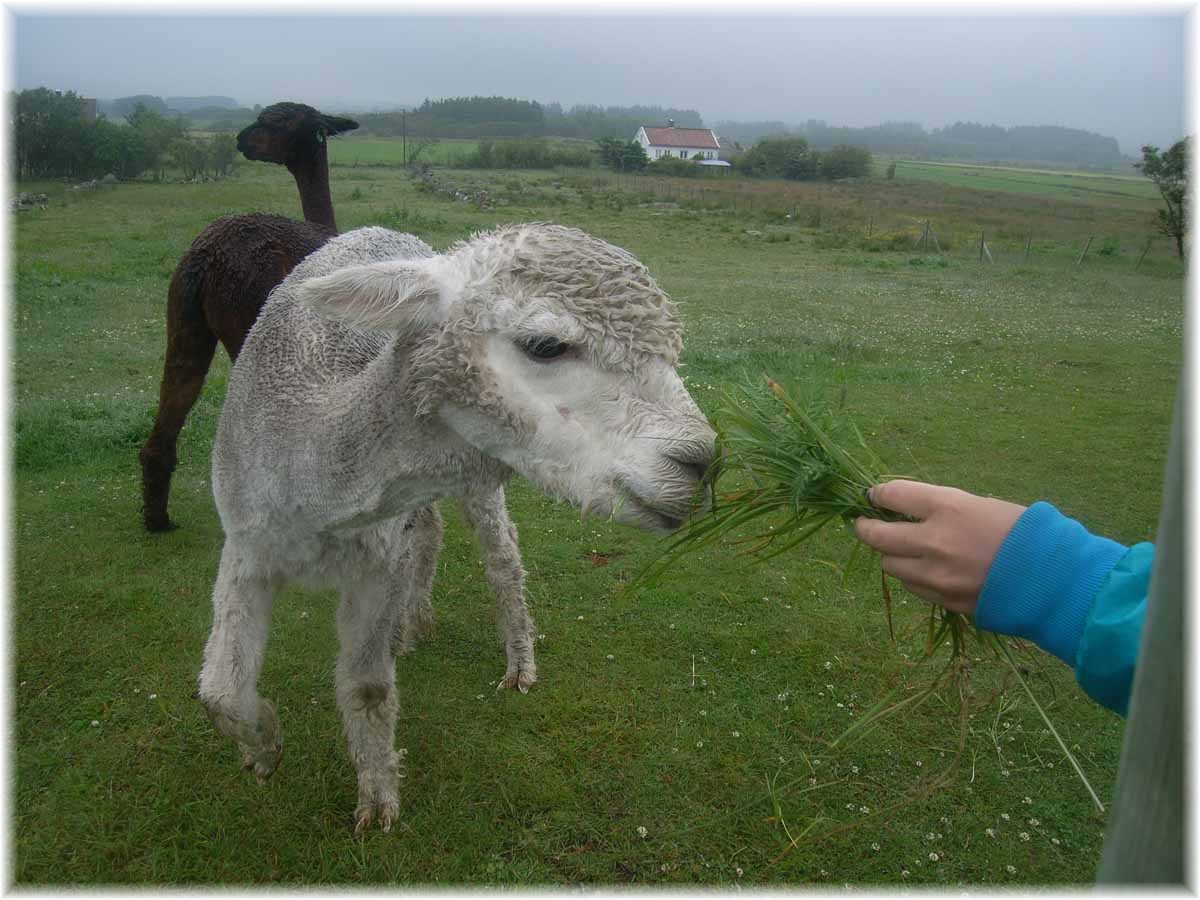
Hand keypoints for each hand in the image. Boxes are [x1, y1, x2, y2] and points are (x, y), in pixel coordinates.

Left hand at [853, 480, 1026, 613]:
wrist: (1055, 579)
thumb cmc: (1026, 533)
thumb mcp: (984, 505)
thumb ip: (945, 507)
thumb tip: (913, 510)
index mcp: (947, 507)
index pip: (892, 495)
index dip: (878, 494)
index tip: (874, 496)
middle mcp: (933, 541)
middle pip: (876, 535)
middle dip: (865, 527)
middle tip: (863, 524)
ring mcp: (935, 574)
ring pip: (889, 565)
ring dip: (892, 555)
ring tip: (902, 549)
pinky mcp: (943, 599)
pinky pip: (912, 586)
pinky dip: (913, 576)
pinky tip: (926, 569)